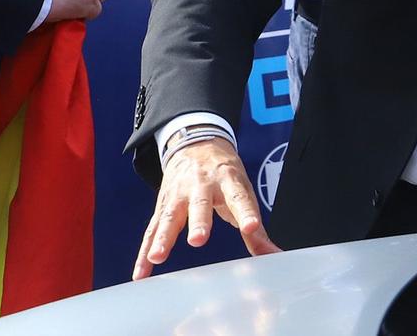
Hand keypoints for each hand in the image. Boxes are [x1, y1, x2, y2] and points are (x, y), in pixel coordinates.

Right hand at [135, 136, 277, 278]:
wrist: (195, 143)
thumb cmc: (224, 174)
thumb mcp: (243, 191)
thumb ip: (256, 229)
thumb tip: (274, 256)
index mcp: (227, 180)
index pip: (239, 197)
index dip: (246, 213)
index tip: (251, 228)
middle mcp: (201, 185)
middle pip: (200, 204)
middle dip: (199, 221)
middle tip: (198, 239)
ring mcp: (178, 194)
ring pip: (169, 216)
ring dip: (163, 237)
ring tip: (158, 257)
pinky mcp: (162, 206)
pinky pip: (151, 230)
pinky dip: (144, 252)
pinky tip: (141, 273)